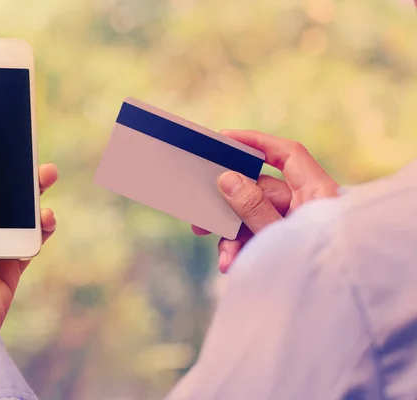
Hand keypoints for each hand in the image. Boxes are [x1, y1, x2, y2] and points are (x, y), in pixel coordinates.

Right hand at [192, 130, 338, 272]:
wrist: (335, 311)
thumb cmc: (318, 270)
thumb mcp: (279, 235)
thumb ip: (253, 207)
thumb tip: (227, 179)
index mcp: (318, 193)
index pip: (287, 155)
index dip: (257, 142)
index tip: (226, 139)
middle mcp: (308, 206)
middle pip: (261, 191)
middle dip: (231, 207)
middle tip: (201, 215)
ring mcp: (297, 227)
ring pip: (255, 218)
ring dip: (235, 237)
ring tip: (226, 260)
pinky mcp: (288, 246)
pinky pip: (259, 237)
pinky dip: (244, 248)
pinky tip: (233, 265)